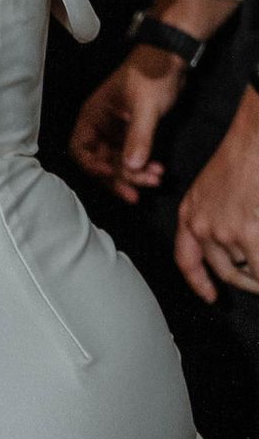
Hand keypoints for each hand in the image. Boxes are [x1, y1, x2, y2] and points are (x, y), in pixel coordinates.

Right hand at [68, 45, 184, 201]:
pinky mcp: (132, 134)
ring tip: (155, 179)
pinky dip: (143, 167)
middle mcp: (101, 126)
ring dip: (134, 175)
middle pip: (100, 161)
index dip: (92, 165)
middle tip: (138, 190)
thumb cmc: (152, 74)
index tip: (111, 174)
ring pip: (117, 162)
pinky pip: (132, 157)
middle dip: (118, 177)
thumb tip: (131, 166)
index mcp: (93, 115)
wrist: (172, 58)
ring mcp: (116, 131)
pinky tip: (157, 171)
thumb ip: (138, 136)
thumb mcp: (146, 105)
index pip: (80, 148)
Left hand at [176, 90, 258, 301]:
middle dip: (246, 282)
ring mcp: (224, 232)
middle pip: (223, 271)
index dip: (199, 282)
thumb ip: (216, 217)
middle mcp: (201, 226)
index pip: (186, 259)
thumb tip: (238, 248)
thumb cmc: (243, 157)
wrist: (254, 142)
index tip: (210, 296)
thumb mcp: (213, 188)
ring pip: (248, 269)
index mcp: (190, 213)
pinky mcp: (247, 233)